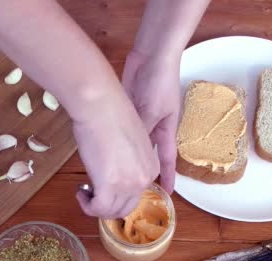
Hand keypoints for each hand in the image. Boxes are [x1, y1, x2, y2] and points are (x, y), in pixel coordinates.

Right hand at [73, 93, 159, 218]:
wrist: (101, 106)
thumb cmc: (111, 115)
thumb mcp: (129, 142)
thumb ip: (126, 161)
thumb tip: (112, 169)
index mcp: (152, 168)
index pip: (137, 194)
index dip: (118, 194)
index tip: (102, 185)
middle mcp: (144, 179)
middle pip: (126, 207)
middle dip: (107, 204)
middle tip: (91, 193)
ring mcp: (128, 185)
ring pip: (112, 211)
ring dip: (96, 206)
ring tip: (84, 192)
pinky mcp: (109, 187)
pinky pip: (98, 209)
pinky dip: (88, 206)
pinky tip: (80, 192)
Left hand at [122, 50, 181, 192]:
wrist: (150, 56)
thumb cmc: (158, 82)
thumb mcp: (151, 111)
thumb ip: (140, 131)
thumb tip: (128, 154)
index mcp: (166, 131)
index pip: (167, 160)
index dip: (168, 177)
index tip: (169, 193)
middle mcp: (153, 129)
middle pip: (147, 157)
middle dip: (139, 172)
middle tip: (127, 189)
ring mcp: (139, 120)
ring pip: (131, 147)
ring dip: (123, 158)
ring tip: (112, 174)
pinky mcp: (127, 111)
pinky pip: (121, 132)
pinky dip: (114, 141)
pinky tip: (102, 151)